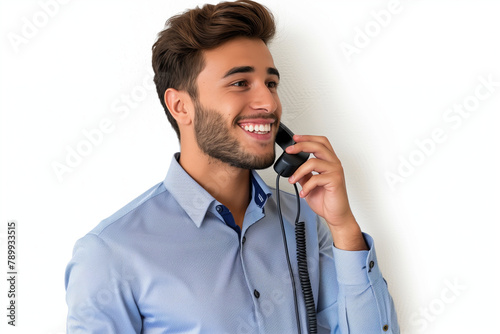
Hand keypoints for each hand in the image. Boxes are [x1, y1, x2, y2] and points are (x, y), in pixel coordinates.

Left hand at [286, 134, 366, 249]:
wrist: (335, 215)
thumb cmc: (326, 200)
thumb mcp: (309, 183)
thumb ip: (303, 173)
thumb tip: (292, 166)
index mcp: (329, 161)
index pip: (320, 142)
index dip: (308, 137)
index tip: (295, 138)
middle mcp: (334, 163)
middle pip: (318, 146)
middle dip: (301, 146)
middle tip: (289, 151)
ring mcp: (335, 171)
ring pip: (313, 162)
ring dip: (298, 171)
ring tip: (292, 180)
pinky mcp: (335, 180)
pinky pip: (316, 179)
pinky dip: (306, 186)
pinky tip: (303, 193)